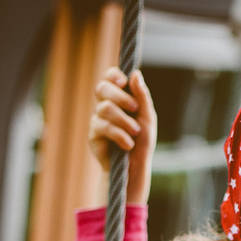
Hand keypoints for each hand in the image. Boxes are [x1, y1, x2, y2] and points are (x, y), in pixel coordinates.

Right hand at [89, 67, 156, 204]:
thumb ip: (142, 96)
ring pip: (104, 108)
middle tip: (135, 109)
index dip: (113, 76)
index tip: (123, 83)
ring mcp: (97, 119)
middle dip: (120, 97)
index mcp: (120, 98)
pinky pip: (103, 126)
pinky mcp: (93, 134)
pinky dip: (119, 134)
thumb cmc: (143, 141)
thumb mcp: (147, 117)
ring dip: (124, 120)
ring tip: (135, 132)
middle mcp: (106, 105)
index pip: (109, 78)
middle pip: (102, 88)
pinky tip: (128, 144)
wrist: (135, 167)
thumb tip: (135, 73)